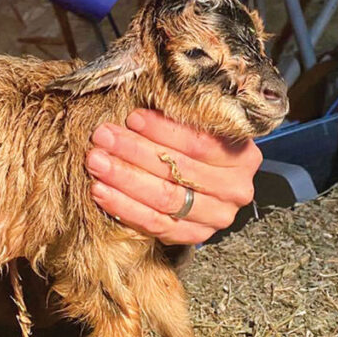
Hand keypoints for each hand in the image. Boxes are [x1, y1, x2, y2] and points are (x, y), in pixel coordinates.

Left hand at [86, 108, 262, 244]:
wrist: (210, 181)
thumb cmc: (196, 142)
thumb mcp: (199, 124)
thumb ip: (177, 116)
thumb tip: (135, 101)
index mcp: (242, 155)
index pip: (199, 143)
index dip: (162, 130)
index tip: (131, 118)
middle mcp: (235, 189)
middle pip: (178, 171)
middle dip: (134, 152)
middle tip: (102, 137)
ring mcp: (217, 216)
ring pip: (165, 198)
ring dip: (124, 179)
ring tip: (95, 163)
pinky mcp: (196, 235)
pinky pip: (156, 225)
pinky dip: (125, 208)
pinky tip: (100, 192)